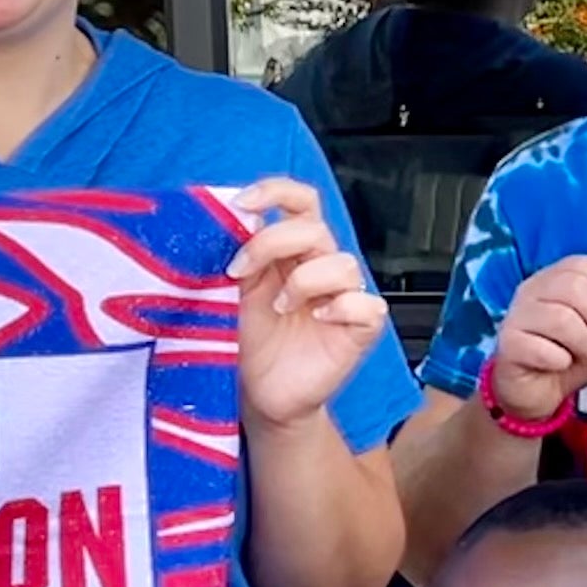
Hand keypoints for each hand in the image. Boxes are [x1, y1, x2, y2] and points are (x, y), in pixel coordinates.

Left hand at [230, 179, 388, 430]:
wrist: (260, 395)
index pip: (299, 201)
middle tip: (239, 272)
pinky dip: (340, 309)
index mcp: (289, 251)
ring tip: (279, 309)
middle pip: (314, 227)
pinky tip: (318, 322)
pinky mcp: (360, 328)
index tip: (242, 205)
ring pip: (342, 264)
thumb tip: (220, 217)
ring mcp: (343, 297)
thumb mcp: (229, 290)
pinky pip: (366, 305)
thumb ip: (233, 253)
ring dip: (303, 282)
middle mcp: (319, 267)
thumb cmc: (247, 343)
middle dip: (272, 242)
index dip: (276, 192)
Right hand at [488, 255, 586, 425]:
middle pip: (574, 286)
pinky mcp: (507, 345)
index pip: (582, 264)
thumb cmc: (571, 356)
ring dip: (583, 343)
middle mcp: (532, 291)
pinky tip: (560, 365)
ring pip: (561, 318)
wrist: (537, 392)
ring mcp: (516, 316)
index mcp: (555, 280)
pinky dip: (560, 360)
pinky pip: (542, 348)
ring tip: (582, 356)